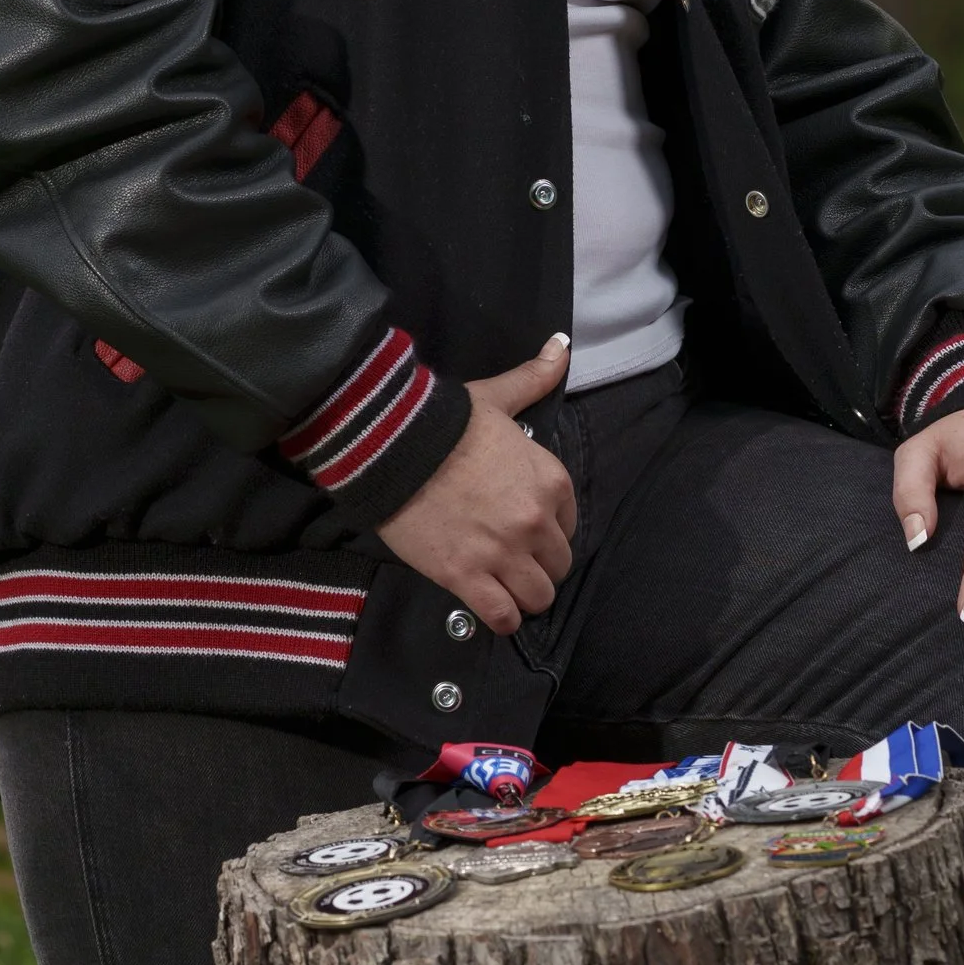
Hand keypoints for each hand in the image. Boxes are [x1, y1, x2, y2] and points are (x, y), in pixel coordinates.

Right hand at [376, 333, 577, 631]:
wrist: (392, 445)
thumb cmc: (446, 421)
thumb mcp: (498, 397)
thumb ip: (535, 378)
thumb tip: (560, 346)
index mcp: (551, 480)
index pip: (570, 524)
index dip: (549, 529)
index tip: (527, 528)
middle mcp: (535, 521)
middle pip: (558, 566)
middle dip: (539, 565)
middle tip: (514, 560)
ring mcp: (502, 553)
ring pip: (537, 597)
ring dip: (524, 595)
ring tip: (505, 587)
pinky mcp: (466, 578)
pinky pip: (502, 617)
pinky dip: (502, 619)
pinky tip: (493, 609)